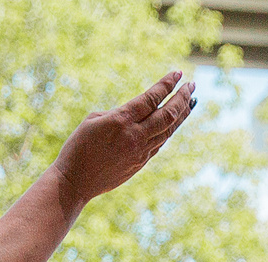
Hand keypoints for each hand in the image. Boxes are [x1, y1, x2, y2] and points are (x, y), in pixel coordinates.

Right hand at [52, 71, 198, 210]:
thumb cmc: (78, 148)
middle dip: (182, 98)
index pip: (151, 98)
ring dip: (182, 114)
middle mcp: (134, 136)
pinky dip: (169, 130)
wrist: (75, 182)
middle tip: (192, 85)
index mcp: (120, 120)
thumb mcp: (93, 121)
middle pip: (168, 114)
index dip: (166, 85)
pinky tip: (174, 121)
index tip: (178, 73)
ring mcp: (140, 151)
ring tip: (191, 101)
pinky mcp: (140, 163)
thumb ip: (118, 113)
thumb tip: (136, 113)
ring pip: (168, 130)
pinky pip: (160, 142)